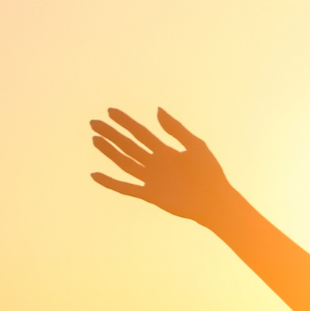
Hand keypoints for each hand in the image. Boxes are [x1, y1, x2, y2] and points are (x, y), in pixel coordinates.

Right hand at [90, 108, 241, 226]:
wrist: (215, 201)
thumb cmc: (210, 174)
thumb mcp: (195, 146)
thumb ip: (176, 129)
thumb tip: (157, 110)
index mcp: (166, 152)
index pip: (141, 133)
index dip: (126, 122)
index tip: (110, 111)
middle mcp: (156, 164)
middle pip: (129, 146)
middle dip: (112, 134)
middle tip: (94, 123)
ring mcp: (152, 179)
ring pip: (125, 163)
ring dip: (109, 152)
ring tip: (95, 139)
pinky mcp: (150, 195)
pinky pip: (126, 188)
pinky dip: (110, 182)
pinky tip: (95, 175)